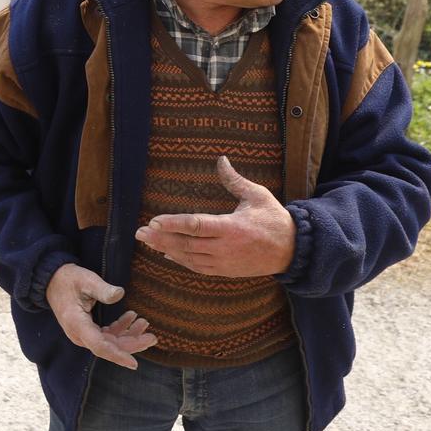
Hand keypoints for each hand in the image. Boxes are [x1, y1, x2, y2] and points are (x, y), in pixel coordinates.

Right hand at [45, 263, 156, 368]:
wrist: (52, 280)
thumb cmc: (68, 279)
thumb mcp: (86, 280)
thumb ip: (102, 289)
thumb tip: (120, 294)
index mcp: (77, 324)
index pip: (99, 346)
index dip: (117, 355)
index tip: (134, 363)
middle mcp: (79, 334)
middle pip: (108, 347)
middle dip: (131, 343)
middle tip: (152, 337)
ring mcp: (83, 333)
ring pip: (109, 342)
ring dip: (128, 335)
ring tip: (144, 323)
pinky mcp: (87, 330)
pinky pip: (106, 336)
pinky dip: (120, 329)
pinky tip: (131, 317)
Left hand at [135, 155, 295, 277]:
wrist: (291, 250)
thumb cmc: (273, 219)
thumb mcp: (257, 196)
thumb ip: (235, 180)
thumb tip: (221, 160)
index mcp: (231, 228)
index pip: (196, 225)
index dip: (173, 224)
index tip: (153, 220)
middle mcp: (224, 248)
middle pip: (186, 244)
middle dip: (161, 237)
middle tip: (140, 232)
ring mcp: (223, 262)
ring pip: (189, 257)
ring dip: (167, 249)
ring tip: (148, 241)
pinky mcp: (225, 271)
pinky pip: (197, 267)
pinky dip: (181, 261)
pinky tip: (167, 254)